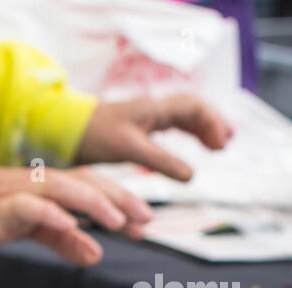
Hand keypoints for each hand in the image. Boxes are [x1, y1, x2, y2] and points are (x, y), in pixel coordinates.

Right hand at [0, 166, 152, 266]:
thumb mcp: (33, 230)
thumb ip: (63, 241)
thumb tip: (94, 254)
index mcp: (48, 186)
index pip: (93, 185)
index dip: (121, 199)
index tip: (144, 221)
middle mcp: (39, 183)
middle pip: (86, 182)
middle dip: (118, 198)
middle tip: (143, 218)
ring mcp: (20, 192)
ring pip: (63, 188)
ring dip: (93, 203)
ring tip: (116, 221)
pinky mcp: (0, 207)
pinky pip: (29, 207)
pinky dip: (51, 214)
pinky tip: (69, 225)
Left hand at [76, 94, 232, 181]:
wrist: (65, 129)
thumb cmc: (95, 135)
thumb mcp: (131, 150)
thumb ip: (161, 161)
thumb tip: (192, 176)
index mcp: (155, 108)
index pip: (194, 107)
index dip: (212, 124)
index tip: (221, 145)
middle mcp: (153, 108)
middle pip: (193, 109)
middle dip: (212, 124)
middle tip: (226, 143)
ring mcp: (145, 116)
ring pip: (182, 117)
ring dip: (201, 129)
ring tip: (216, 146)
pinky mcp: (137, 126)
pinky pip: (169, 125)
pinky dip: (184, 134)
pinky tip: (189, 146)